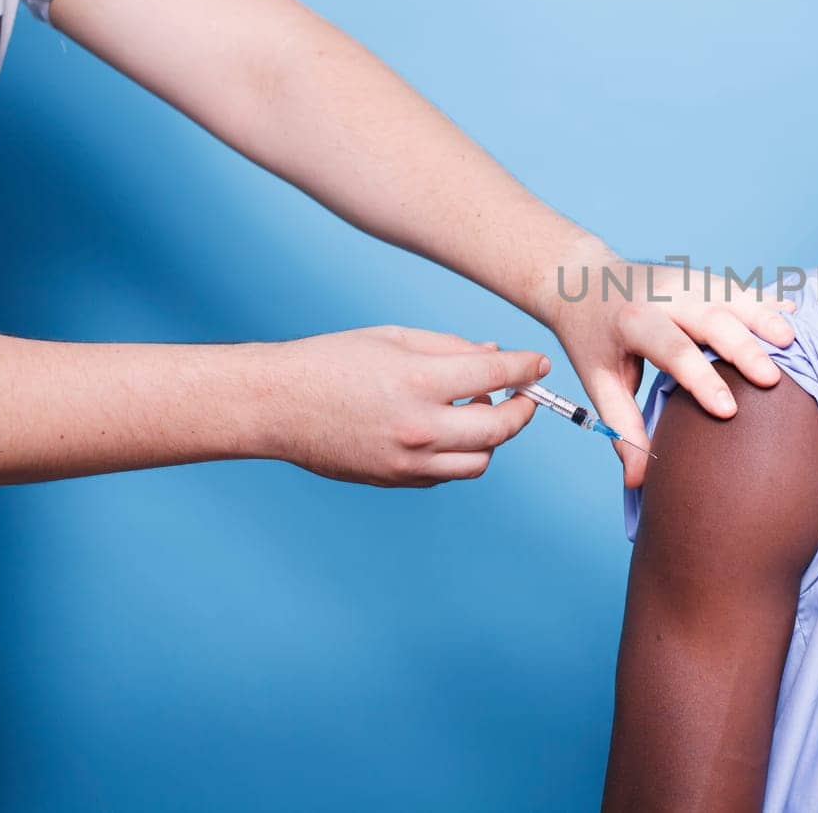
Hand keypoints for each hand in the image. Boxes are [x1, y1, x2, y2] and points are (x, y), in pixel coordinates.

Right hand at [265, 326, 549, 486]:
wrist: (278, 406)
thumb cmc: (332, 362)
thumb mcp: (395, 338)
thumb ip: (451, 348)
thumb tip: (497, 358)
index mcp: (419, 380)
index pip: (496, 376)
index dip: (526, 368)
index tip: (539, 364)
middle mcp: (419, 426)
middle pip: (500, 427)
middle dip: (523, 409)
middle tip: (523, 395)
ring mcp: (409, 460)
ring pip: (481, 460)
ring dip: (493, 437)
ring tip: (478, 410)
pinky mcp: (397, 479)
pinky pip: (448, 473)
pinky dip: (460, 453)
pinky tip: (448, 429)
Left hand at [545, 254, 795, 487]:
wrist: (583, 280)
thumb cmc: (592, 337)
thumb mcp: (598, 380)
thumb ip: (623, 426)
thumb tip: (638, 480)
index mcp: (633, 321)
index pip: (672, 350)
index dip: (701, 380)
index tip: (728, 411)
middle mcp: (663, 295)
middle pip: (710, 318)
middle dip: (743, 348)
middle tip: (771, 379)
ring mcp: (685, 281)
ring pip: (730, 296)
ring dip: (763, 318)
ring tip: (792, 342)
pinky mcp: (701, 279)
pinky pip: (737, 289)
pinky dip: (765, 303)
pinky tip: (793, 316)